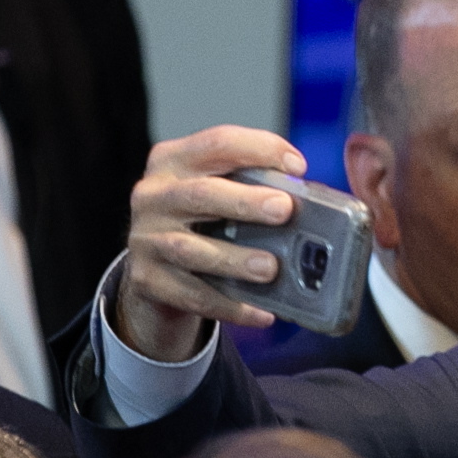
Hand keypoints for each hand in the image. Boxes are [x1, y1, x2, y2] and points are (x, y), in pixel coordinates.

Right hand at [116, 126, 306, 360]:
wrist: (155, 269)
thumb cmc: (203, 223)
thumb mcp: (218, 192)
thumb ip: (252, 186)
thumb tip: (312, 206)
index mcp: (174, 161)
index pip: (216, 143)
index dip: (259, 149)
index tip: (299, 166)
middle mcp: (154, 195)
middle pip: (201, 194)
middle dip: (245, 201)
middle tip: (284, 210)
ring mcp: (146, 239)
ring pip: (190, 249)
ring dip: (234, 258)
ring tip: (271, 268)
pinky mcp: (148, 280)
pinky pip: (193, 296)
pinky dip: (231, 306)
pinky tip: (263, 314)